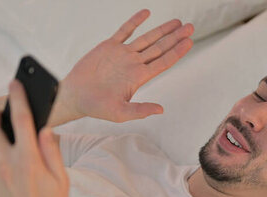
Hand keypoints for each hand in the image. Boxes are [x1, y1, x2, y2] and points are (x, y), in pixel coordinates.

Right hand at [59, 9, 193, 122]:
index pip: (163, 62)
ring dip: (162, 29)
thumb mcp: (120, 113)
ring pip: (147, 38)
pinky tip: (147, 13)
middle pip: (160, 48)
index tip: (189, 42)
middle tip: (191, 27)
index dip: (177, 52)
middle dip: (175, 38)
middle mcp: (134, 64)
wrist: (75, 96)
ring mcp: (123, 54)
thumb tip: (161, 110)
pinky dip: (135, 21)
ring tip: (177, 22)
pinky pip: (125, 30)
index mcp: (139, 77)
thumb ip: (140, 110)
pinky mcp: (109, 46)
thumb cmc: (97, 107)